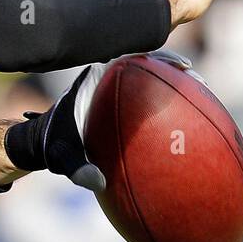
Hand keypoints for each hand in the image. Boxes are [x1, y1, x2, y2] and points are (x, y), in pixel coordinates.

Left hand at [4, 49, 193, 193]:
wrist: (41, 144)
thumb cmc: (52, 148)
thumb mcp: (62, 159)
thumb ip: (78, 170)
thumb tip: (98, 183)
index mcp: (93, 82)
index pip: (129, 59)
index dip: (156, 58)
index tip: (180, 65)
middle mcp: (105, 79)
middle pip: (144, 63)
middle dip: (171, 66)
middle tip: (196, 76)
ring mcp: (112, 88)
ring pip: (147, 77)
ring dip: (171, 80)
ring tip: (200, 90)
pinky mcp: (117, 100)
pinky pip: (145, 95)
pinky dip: (164, 100)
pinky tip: (187, 116)